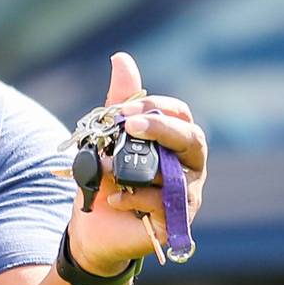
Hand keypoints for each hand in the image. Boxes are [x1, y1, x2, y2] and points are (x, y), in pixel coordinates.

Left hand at [68, 52, 207, 275]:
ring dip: (137, 168)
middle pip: (191, 140)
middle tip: (130, 124)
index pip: (180, 115)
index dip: (156, 107)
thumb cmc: (106, 178)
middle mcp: (188, 166)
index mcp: (175, 141)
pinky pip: (163, 204)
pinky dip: (135, 198)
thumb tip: (121, 57)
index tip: (125, 108)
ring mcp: (186, 195)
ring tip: (106, 170)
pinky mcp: (175, 222)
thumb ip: (119, 102)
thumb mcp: (106, 138)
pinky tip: (113, 197)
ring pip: (176, 173)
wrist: (93, 227)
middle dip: (160, 128)